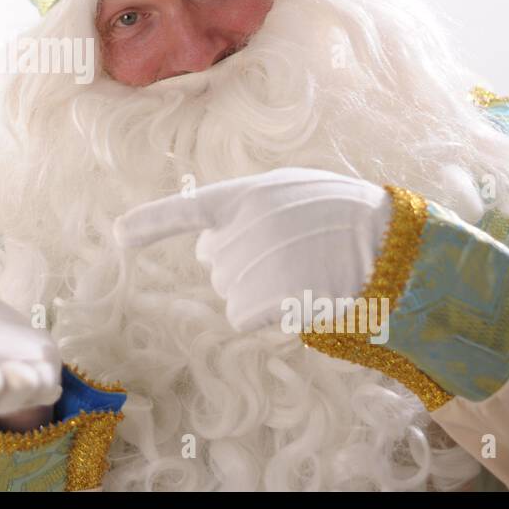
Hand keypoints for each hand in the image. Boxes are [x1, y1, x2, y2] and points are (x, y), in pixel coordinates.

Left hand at [112, 167, 392, 331]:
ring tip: (303, 271)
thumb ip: (247, 209)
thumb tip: (208, 245)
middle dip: (243, 264)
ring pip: (230, 293)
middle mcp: (245, 228)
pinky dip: (265, 316)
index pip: (188, 209)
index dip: (151, 223)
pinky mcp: (273, 297)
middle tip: (291, 252)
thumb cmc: (343, 214)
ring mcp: (258, 264)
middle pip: (216, 263)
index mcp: (248, 195)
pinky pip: (245, 317)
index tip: (119, 236)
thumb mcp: (293, 191)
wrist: (388, 242)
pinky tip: (298, 296)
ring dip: (259, 291)